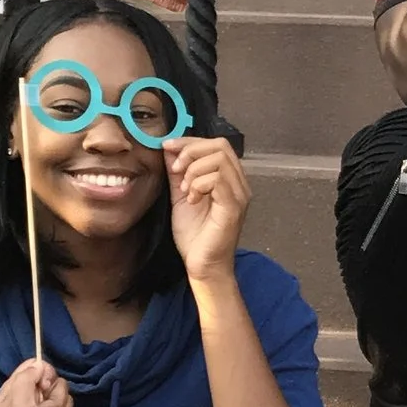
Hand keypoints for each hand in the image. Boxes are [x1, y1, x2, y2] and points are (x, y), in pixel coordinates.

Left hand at [0, 360, 71, 406]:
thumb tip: (39, 365)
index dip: (46, 376)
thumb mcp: (19, 401)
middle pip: (57, 385)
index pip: (38, 366)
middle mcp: (30, 397)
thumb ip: (27, 378)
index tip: (43, 389)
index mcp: (18, 387)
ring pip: (64, 403)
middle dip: (55, 401)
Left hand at [164, 134, 250, 288]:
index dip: (190, 141)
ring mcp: (238, 196)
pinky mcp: (233, 208)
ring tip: (185, 190)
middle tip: (176, 170)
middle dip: (191, 152)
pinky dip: (199, 185)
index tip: (167, 147)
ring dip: (194, 171)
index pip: (216, 145)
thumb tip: (169, 149)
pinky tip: (192, 199)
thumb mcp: (181, 196)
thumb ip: (178, 173)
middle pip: (220, 146)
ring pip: (219, 160)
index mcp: (229, 179)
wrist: (202, 265)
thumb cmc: (195, 235)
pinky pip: (218, 180)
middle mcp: (239, 184)